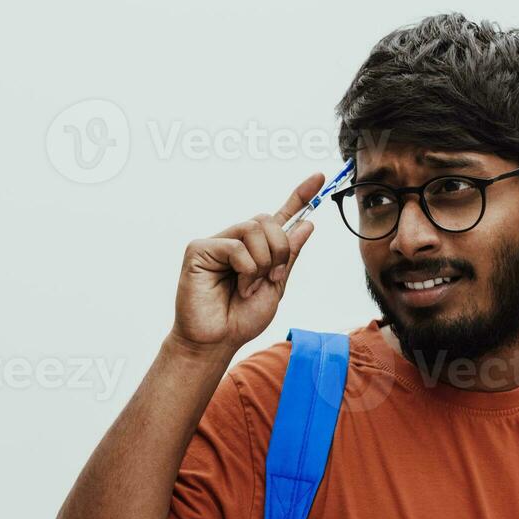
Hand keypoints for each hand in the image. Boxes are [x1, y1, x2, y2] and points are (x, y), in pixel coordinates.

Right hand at [169, 173, 324, 355]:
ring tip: (249, 287)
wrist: (217, 342)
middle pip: (267, 219)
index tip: (319, 177)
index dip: (300, 196)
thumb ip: (289, 255)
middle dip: (279, 249)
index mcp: (256, 249)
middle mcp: (236, 240)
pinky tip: (239, 287)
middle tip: (272, 277)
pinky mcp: (199, 249)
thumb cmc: (241, 319)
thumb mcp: (276, 286)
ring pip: (253, 228)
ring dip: (262, 262)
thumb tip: (307, 224)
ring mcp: (217, 242)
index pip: (280, 216)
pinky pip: (236, 245)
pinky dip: (246, 269)